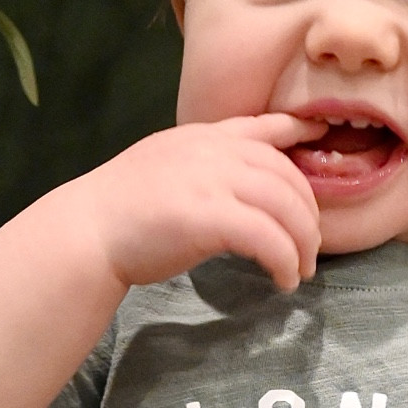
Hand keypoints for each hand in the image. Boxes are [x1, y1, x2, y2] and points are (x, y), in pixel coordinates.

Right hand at [80, 112, 327, 294]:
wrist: (86, 231)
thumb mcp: (163, 167)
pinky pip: (269, 239)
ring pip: (286, 207)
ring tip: (301, 270)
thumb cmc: (119, 211)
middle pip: (287, 175)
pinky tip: (283, 281)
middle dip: (308, 213)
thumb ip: (200, 167)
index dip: (297, 129)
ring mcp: (212, 181)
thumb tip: (231, 187)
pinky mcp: (211, 217)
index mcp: (202, 137)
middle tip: (310, 247)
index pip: (261, 126)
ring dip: (303, 243)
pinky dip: (284, 262)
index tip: (322, 132)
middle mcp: (212, 151)